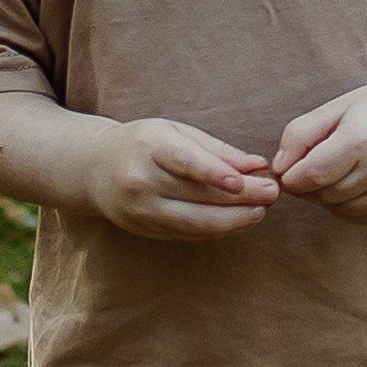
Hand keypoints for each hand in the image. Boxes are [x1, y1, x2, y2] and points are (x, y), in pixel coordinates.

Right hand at [87, 117, 279, 241]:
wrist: (94, 170)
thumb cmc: (143, 144)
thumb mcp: (175, 133)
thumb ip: (217, 149)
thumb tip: (258, 166)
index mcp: (148, 146)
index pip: (184, 162)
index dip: (214, 173)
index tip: (244, 181)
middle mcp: (140, 180)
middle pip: (195, 194)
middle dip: (239, 197)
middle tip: (272, 193)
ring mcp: (141, 210)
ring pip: (193, 222)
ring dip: (232, 220)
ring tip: (261, 211)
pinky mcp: (146, 229)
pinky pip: (188, 233)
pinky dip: (217, 229)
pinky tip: (239, 221)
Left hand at [273, 77, 366, 222]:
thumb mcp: (337, 107)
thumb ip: (300, 134)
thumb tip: (278, 169)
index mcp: (364, 139)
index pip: (311, 176)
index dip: (291, 178)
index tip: (289, 169)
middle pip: (324, 195)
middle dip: (308, 186)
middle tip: (314, 165)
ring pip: (339, 210)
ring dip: (327, 197)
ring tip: (337, 170)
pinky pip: (359, 217)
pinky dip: (347, 205)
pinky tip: (355, 181)